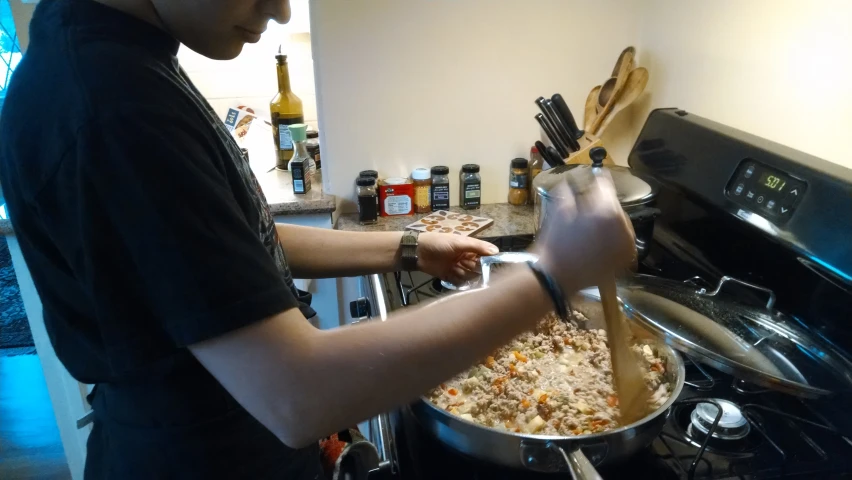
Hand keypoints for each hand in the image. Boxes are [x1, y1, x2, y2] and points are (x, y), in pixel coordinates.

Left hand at [415, 232, 498, 284]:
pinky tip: (454, 276)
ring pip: (469, 276)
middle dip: (475, 269)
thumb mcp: (459, 242)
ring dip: (465, 275)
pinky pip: (459, 283)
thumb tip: (496, 251)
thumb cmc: (438, 242)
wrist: (417, 251)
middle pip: (478, 268)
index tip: (493, 267)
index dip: (489, 261)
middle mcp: (465, 259)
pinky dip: (458, 281)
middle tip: (468, 266)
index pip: (485, 256)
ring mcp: (457, 268)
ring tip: (456, 269)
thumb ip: (477, 246)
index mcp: (469, 248)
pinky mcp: (449, 277)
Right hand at [533, 171, 634, 290]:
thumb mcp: (560, 211)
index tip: (595, 178)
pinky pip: (623, 240)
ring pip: (620, 223)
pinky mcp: (625, 257)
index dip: (598, 181)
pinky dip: (615, 237)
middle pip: (614, 206)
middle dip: (603, 204)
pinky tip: (600, 239)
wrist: (556, 276)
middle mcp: (622, 225)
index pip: (606, 187)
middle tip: (590, 206)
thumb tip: (571, 181)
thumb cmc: (555, 243)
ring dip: (609, 221)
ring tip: (594, 224)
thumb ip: (569, 192)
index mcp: (607, 210)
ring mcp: (627, 243)